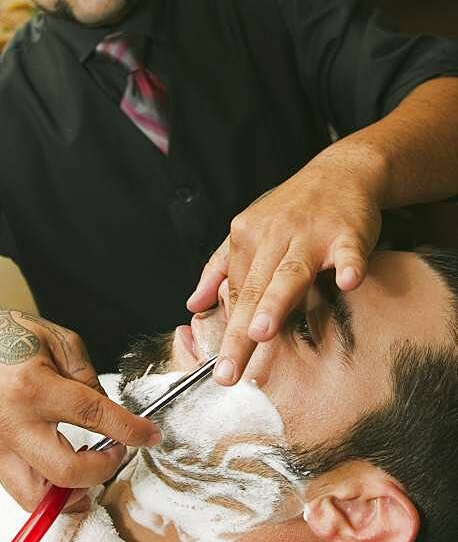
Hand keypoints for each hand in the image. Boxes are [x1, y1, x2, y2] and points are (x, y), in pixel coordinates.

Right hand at [0, 306, 159, 511]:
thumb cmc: (12, 335)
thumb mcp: (62, 342)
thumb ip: (90, 382)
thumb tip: (113, 419)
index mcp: (34, 387)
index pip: (92, 417)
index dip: (128, 430)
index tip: (150, 435)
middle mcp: (12, 423)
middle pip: (65, 473)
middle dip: (103, 471)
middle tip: (117, 452)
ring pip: (39, 499)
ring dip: (74, 493)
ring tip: (92, 469)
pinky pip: (24, 492)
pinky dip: (51, 491)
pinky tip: (68, 472)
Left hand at [187, 146, 383, 384]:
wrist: (341, 171)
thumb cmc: (293, 209)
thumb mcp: (249, 230)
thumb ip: (219, 268)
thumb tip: (193, 304)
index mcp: (246, 236)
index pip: (235, 290)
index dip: (227, 332)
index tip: (220, 370)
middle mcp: (273, 234)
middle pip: (253, 288)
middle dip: (239, 332)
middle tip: (228, 370)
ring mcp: (311, 233)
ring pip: (290, 272)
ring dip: (275, 301)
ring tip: (261, 333)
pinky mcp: (347, 232)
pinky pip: (348, 252)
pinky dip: (349, 266)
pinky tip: (348, 282)